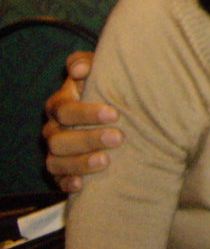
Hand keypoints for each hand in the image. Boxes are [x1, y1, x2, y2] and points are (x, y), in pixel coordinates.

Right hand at [42, 51, 123, 191]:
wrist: (113, 107)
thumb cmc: (106, 85)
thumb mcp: (99, 70)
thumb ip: (87, 64)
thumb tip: (79, 70)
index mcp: (60, 103)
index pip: (65, 110)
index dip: (87, 113)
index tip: (114, 114)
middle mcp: (53, 128)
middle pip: (59, 139)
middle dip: (89, 139)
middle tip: (118, 138)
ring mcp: (55, 151)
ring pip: (55, 161)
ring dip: (80, 163)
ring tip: (105, 161)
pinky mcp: (62, 169)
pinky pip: (57, 180)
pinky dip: (68, 182)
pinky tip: (82, 184)